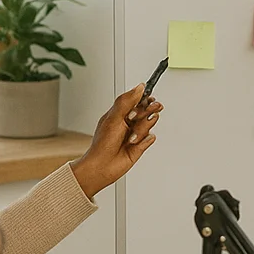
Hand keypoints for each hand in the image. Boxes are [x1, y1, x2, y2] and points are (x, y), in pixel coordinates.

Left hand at [68, 85, 163, 199]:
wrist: (102, 166)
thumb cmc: (102, 143)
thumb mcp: (114, 117)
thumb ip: (127, 101)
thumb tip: (139, 87)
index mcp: (120, 112)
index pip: (138, 99)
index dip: (145, 98)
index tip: (148, 98)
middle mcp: (129, 122)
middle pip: (147, 110)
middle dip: (147, 112)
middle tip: (141, 117)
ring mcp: (136, 133)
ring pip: (150, 124)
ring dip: (141, 130)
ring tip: (130, 137)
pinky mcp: (141, 145)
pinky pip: (151, 138)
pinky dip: (144, 140)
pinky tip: (134, 144)